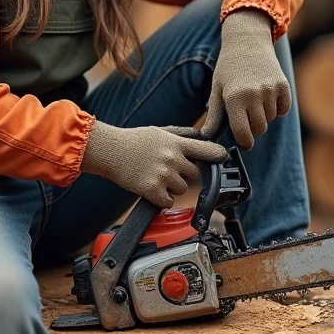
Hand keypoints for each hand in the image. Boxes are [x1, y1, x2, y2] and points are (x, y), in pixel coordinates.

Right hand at [81, 122, 227, 207]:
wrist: (110, 151)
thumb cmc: (132, 140)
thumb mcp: (159, 131)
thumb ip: (180, 135)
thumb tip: (199, 136)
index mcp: (176, 143)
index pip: (206, 149)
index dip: (217, 155)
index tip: (223, 158)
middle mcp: (172, 159)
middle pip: (194, 175)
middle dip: (184, 174)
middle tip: (168, 170)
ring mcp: (163, 175)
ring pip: (182, 189)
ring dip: (173, 187)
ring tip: (157, 178)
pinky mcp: (153, 190)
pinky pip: (168, 201)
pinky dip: (162, 199)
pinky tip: (153, 189)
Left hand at [201, 9, 290, 148]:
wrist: (247, 41)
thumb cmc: (228, 68)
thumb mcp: (217, 89)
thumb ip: (214, 116)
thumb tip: (206, 138)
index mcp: (234, 98)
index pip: (243, 134)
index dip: (244, 141)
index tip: (243, 141)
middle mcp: (253, 94)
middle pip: (259, 129)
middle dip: (253, 126)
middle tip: (246, 112)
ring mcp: (270, 89)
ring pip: (271, 119)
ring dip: (264, 114)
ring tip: (254, 97)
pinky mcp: (283, 85)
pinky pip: (283, 109)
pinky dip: (277, 107)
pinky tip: (267, 94)